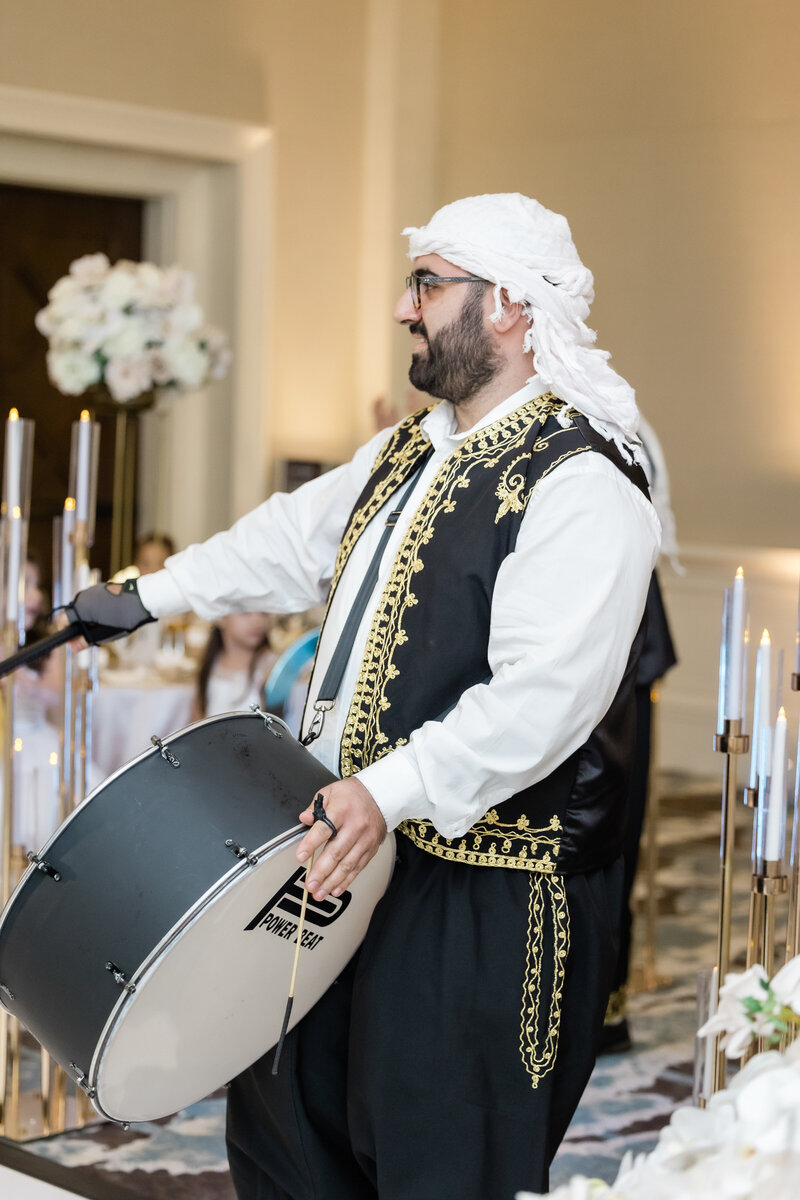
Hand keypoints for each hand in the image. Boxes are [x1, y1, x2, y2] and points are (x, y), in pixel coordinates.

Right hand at [61, 579, 154, 644]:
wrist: (144, 598)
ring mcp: (93, 590)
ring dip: (87, 617)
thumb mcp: (105, 634)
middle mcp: (84, 596)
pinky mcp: (102, 587)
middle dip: (78, 625)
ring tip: (103, 626)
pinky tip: (108, 616)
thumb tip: (73, 647)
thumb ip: (87, 640)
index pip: (62, 619)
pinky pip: (92, 600)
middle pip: (73, 613)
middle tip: (91, 636)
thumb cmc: (125, 617)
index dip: (65, 631)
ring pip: (83, 606)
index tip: (74, 640)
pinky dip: (95, 609)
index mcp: (81, 607)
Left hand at [297, 777, 386, 900]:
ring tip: (320, 892)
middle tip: (310, 884)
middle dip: (321, 871)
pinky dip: (347, 880)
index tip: (300, 857)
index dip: (311, 844)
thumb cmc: (353, 794)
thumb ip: (315, 806)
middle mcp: (355, 826)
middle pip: (336, 852)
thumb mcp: (331, 792)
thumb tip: (304, 818)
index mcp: (342, 810)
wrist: (381, 795)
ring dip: (332, 881)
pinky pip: (358, 867)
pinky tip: (336, 889)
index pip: (325, 828)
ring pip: (347, 864)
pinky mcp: (371, 849)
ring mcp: (365, 839)